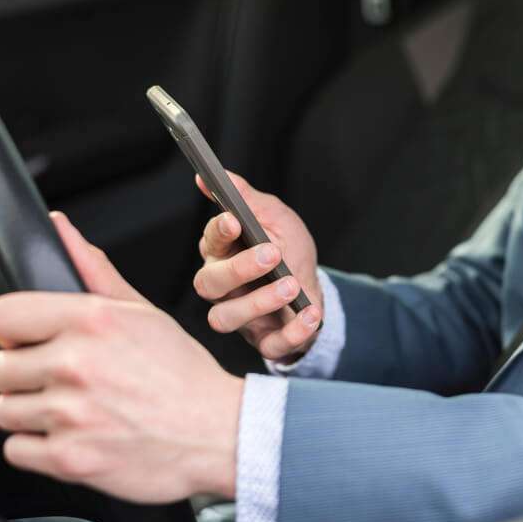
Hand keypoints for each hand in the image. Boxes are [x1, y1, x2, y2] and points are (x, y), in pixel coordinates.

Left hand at [0, 212, 242, 502]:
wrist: (218, 432)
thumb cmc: (183, 375)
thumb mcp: (142, 312)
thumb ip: (92, 269)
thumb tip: (60, 230)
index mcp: (93, 320)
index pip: (0, 316)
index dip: (14, 330)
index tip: (31, 341)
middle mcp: (77, 363)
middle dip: (24, 374)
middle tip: (61, 379)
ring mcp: (70, 413)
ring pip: (4, 411)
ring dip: (31, 413)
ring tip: (72, 408)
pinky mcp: (68, 457)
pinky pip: (17, 450)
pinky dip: (39, 448)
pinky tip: (74, 434)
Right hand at [193, 172, 323, 361]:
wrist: (313, 289)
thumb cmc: (288, 251)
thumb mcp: (275, 218)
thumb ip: (248, 199)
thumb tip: (218, 176)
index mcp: (222, 254)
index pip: (210, 243)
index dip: (219, 233)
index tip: (234, 220)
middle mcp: (224, 287)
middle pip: (209, 283)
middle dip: (239, 268)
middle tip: (271, 254)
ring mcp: (241, 317)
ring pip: (226, 318)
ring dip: (259, 302)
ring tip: (290, 285)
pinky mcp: (265, 341)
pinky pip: (270, 345)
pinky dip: (292, 332)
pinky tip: (310, 314)